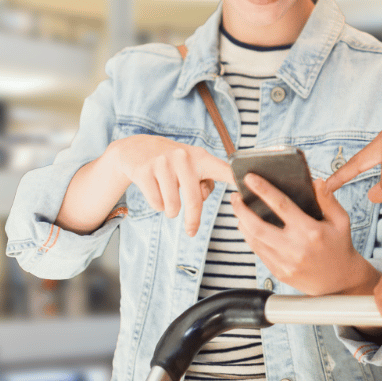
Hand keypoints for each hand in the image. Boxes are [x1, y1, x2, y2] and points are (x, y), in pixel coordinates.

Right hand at [111, 135, 232, 235]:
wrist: (136, 148)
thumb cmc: (173, 162)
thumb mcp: (192, 165)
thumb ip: (205, 181)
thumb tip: (203, 198)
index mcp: (201, 157)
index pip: (224, 170)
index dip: (236, 181)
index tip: (246, 193)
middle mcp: (184, 158)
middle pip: (195, 201)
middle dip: (193, 221)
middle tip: (191, 232)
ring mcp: (163, 163)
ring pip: (173, 207)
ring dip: (171, 211)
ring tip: (168, 197)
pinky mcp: (144, 171)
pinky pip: (157, 204)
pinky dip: (157, 205)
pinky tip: (154, 189)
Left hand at [231, 175, 379, 295]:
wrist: (340, 282)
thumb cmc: (340, 247)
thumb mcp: (341, 220)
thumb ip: (328, 199)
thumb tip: (316, 181)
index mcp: (311, 231)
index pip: (281, 205)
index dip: (263, 190)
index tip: (250, 178)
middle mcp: (295, 248)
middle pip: (258, 226)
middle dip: (241, 209)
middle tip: (235, 196)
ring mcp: (285, 263)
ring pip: (254, 240)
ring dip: (242, 223)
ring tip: (238, 210)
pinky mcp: (280, 273)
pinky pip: (259, 252)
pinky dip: (250, 238)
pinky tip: (248, 228)